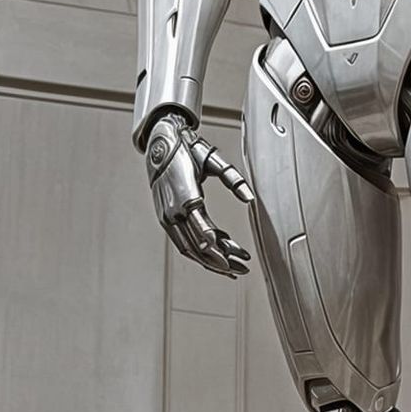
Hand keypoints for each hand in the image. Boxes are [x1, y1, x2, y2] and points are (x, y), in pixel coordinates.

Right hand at [144, 111, 252, 275]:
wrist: (160, 143)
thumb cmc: (186, 150)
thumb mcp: (213, 161)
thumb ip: (233, 179)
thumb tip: (250, 197)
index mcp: (186, 197)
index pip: (203, 231)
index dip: (219, 249)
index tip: (234, 259)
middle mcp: (173, 211)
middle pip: (198, 246)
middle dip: (221, 261)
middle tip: (241, 268)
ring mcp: (167, 217)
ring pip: (190, 249)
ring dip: (211, 261)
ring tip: (233, 267)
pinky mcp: (166, 218)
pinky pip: (183, 241)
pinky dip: (201, 250)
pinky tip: (218, 251)